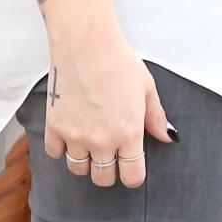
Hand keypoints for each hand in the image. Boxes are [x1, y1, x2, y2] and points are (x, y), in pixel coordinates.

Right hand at [44, 30, 175, 189]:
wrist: (86, 41)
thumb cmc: (118, 60)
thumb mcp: (146, 87)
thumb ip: (156, 117)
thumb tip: (167, 137)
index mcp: (128, 134)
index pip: (132, 178)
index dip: (132, 174)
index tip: (130, 164)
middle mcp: (102, 140)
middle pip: (103, 179)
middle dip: (108, 170)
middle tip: (108, 151)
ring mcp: (76, 135)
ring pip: (78, 170)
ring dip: (85, 159)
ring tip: (88, 140)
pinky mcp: (54, 126)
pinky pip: (55, 153)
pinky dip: (61, 147)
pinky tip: (69, 130)